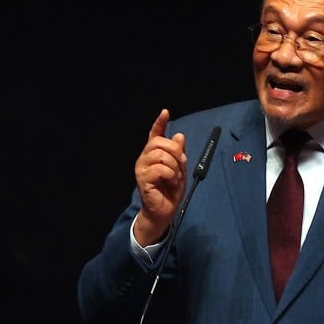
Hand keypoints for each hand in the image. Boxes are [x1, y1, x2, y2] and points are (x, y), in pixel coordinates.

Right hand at [133, 108, 186, 245]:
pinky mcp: (142, 179)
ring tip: (175, 177)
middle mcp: (145, 158)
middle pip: (159, 142)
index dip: (159, 123)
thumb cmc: (170, 190)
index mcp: (154, 154)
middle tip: (181, 164)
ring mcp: (142, 168)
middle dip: (175, 151)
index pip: (154, 134)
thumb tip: (179, 135)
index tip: (165, 112)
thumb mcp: (180, 169)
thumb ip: (180, 154)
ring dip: (174, 166)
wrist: (164, 211)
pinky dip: (170, 174)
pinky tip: (171, 181)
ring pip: (160, 155)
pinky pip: (160, 168)